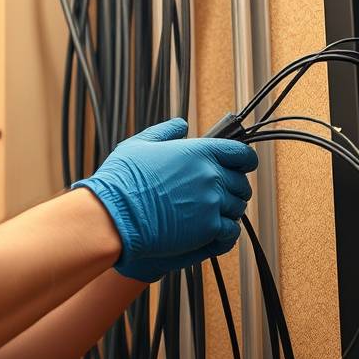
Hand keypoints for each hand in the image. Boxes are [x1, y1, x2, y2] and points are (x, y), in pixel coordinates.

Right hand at [72, 118, 256, 281]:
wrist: (114, 217)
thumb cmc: (123, 182)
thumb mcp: (140, 144)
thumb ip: (165, 131)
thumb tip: (180, 125)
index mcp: (199, 153)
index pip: (241, 154)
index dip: (243, 160)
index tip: (241, 165)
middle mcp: (211, 177)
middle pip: (241, 183)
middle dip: (233, 187)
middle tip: (219, 192)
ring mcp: (211, 204)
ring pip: (237, 208)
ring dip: (228, 210)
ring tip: (211, 213)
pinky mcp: (207, 230)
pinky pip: (230, 232)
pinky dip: (224, 232)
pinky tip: (212, 231)